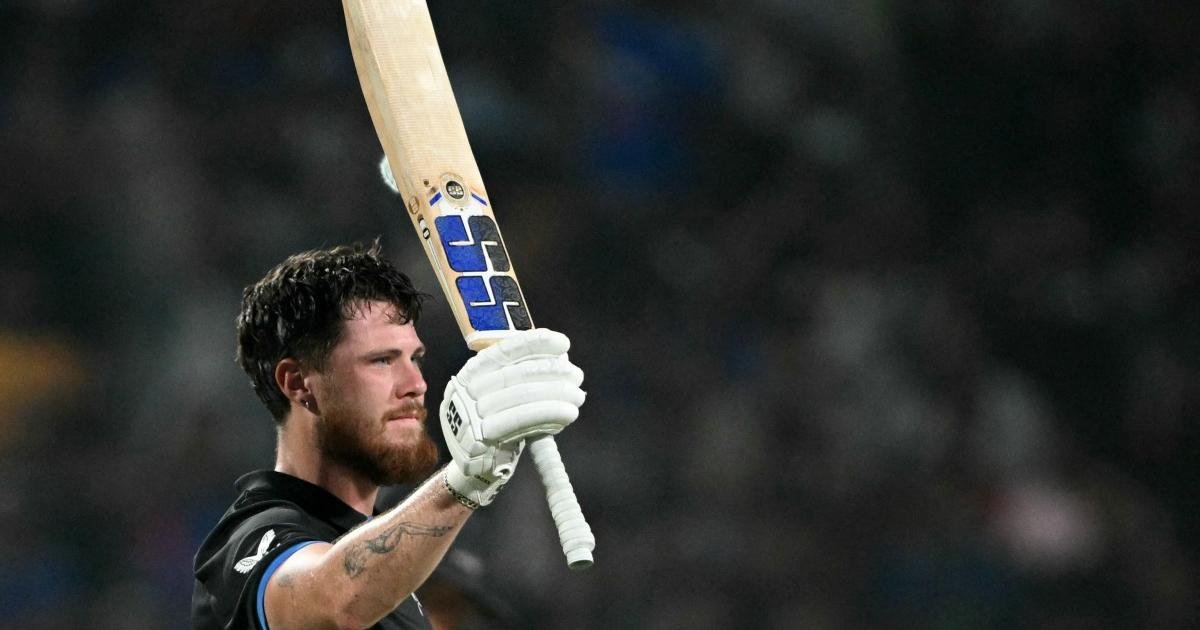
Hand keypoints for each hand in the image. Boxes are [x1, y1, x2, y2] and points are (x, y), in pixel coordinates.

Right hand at [440, 329, 584, 506]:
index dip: (534, 344)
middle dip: (551, 372)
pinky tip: (567, 414)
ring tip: (577, 395)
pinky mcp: (480, 440)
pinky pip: (521, 423)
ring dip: (556, 394)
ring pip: (521, 398)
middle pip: (515, 374)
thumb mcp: (498, 396)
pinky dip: (548, 415)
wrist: (473, 469)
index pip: (504, 350)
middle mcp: (465, 391)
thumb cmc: (495, 426)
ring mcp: (469, 416)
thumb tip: (560, 360)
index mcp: (470, 373)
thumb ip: (521, 377)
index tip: (562, 343)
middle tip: (577, 375)